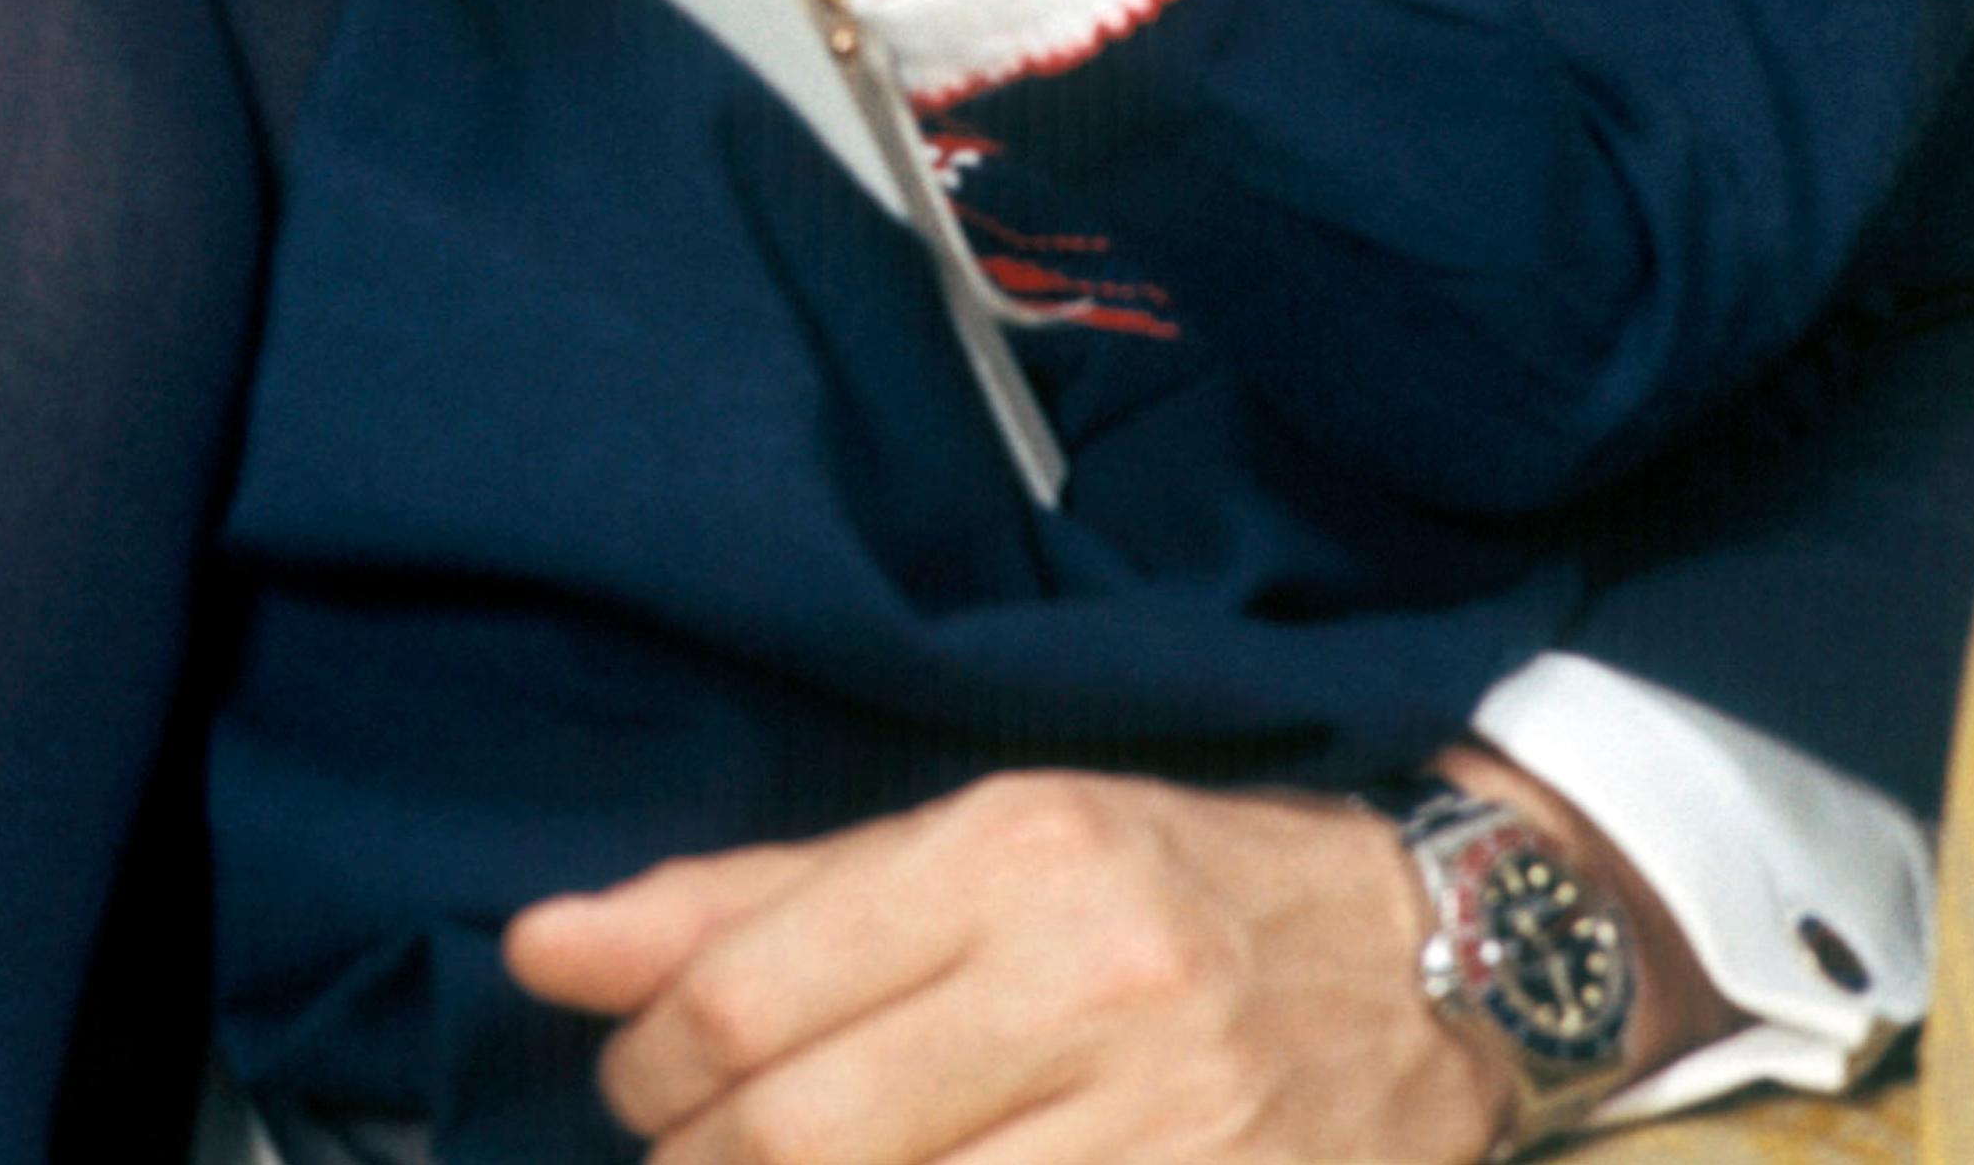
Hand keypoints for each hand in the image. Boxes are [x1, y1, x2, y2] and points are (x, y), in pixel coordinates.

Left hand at [508, 776, 1505, 1162]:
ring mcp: (1170, 1133)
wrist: (1429, 966)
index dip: (648, 1062)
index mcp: (1016, 852)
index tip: (639, 1077)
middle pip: (800, 1133)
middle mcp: (1093, 982)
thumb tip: (545, 946)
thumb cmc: (1163, 890)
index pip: (747, 991)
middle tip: (688, 1157)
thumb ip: (756, 899)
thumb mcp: (971, 840)